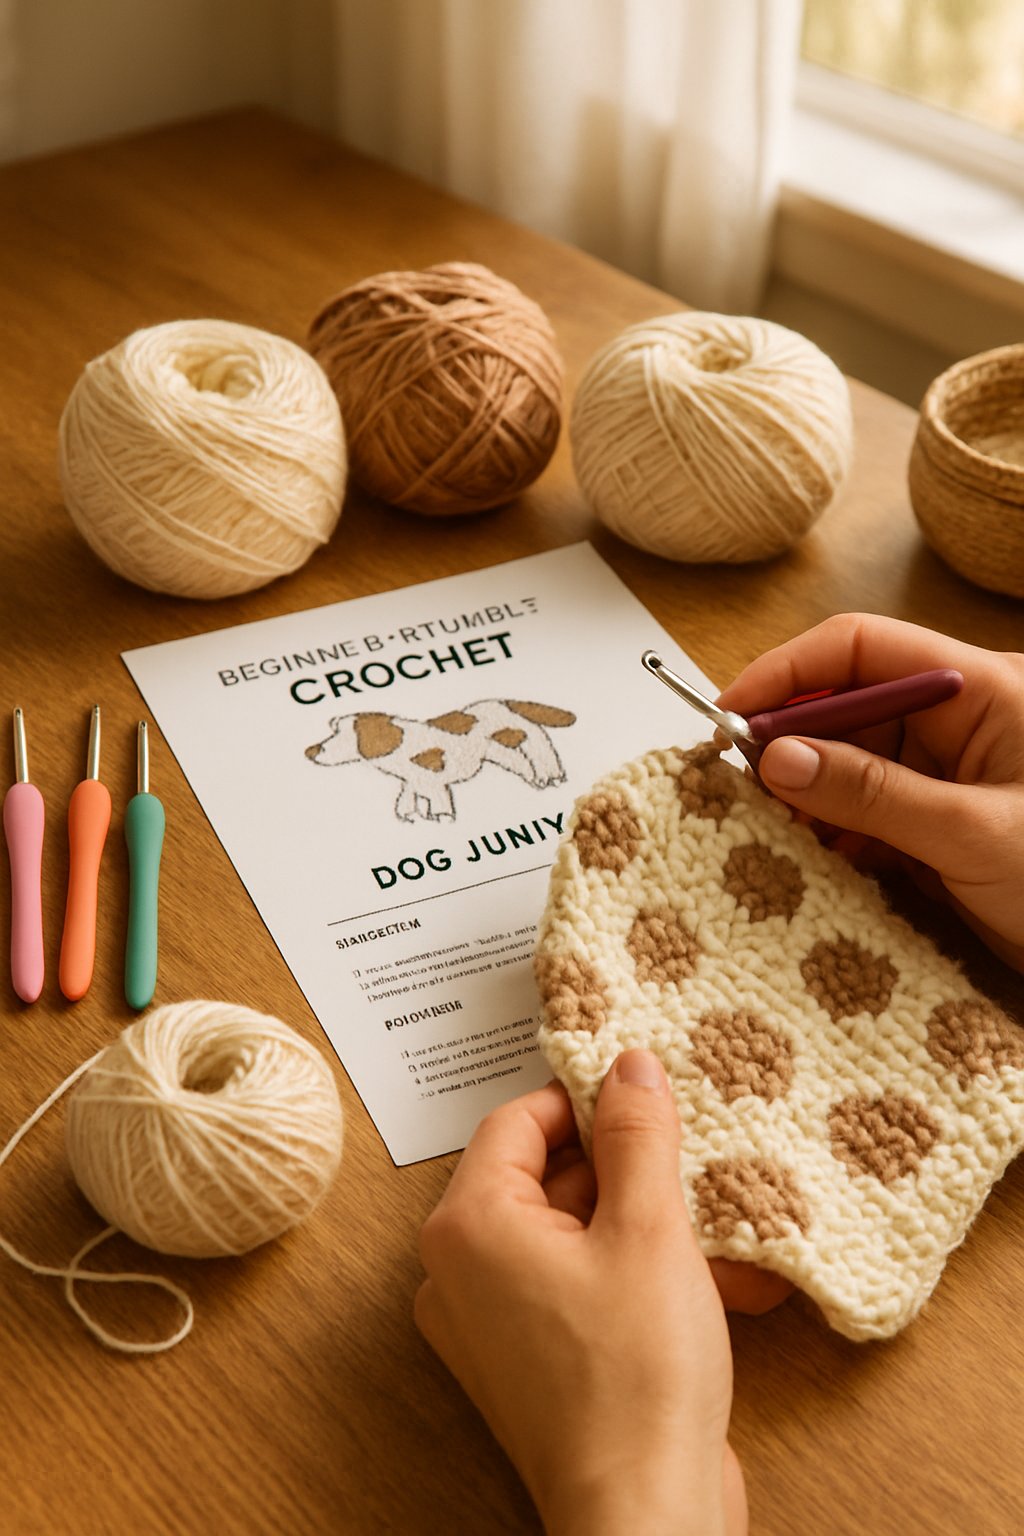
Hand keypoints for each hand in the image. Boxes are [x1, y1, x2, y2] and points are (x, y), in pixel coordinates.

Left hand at [416, 1051, 757, 1535]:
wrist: (644, 1517)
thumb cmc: (635, 1382)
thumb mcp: (649, 1230)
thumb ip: (636, 1135)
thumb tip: (627, 1065)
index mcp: (468, 1225)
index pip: (516, 1120)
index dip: (584, 1099)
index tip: (642, 1095)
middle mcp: (460, 1272)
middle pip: (540, 1177)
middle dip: (619, 1165)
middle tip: (684, 1155)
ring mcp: (488, 1324)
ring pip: (566, 1233)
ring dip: (637, 1221)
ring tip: (708, 1220)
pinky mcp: (526, 1362)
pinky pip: (572, 1286)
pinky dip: (627, 1272)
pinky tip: (705, 1275)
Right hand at [717, 612, 1023, 971]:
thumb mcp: (969, 834)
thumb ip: (871, 793)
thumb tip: (779, 757)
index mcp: (980, 691)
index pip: (860, 648)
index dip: (788, 672)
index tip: (731, 715)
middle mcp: (957, 721)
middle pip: (843, 702)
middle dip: (789, 742)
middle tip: (740, 789)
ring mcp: (943, 773)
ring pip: (844, 760)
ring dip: (803, 795)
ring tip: (774, 834)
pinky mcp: (932, 822)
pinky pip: (861, 810)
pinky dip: (828, 833)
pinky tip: (811, 860)